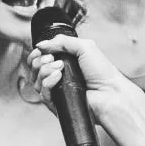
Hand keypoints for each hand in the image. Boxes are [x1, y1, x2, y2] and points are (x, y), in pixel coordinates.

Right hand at [27, 34, 144, 129]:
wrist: (109, 92)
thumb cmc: (102, 72)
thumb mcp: (84, 47)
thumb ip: (61, 41)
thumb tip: (41, 44)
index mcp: (63, 64)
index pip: (39, 59)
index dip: (37, 54)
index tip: (41, 50)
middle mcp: (57, 77)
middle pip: (34, 69)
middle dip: (39, 61)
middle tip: (52, 59)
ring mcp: (56, 91)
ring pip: (35, 81)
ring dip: (44, 70)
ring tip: (60, 68)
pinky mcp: (56, 103)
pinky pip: (42, 93)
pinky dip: (47, 82)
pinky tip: (58, 76)